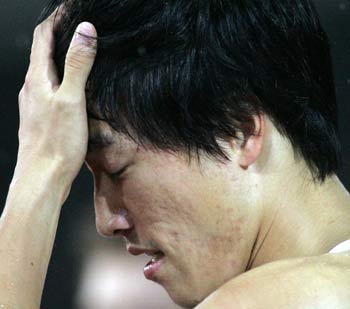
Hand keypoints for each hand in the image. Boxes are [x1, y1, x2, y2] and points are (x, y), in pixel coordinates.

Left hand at [17, 7, 96, 183]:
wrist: (43, 178)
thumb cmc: (56, 143)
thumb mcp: (71, 99)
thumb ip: (77, 64)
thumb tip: (85, 31)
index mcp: (37, 79)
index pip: (42, 37)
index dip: (56, 19)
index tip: (71, 9)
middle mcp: (32, 88)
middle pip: (42, 52)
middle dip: (58, 35)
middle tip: (77, 26)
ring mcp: (35, 104)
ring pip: (46, 71)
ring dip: (59, 57)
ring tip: (76, 52)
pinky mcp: (42, 117)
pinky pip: (50, 89)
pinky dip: (61, 78)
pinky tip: (72, 87)